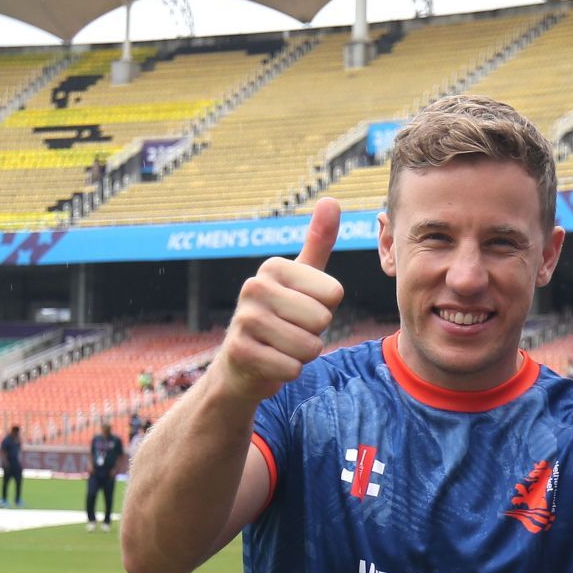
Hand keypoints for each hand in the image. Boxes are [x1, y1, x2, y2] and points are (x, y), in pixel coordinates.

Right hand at [213, 197, 344, 404]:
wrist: (241, 365)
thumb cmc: (280, 318)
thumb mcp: (300, 278)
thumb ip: (318, 241)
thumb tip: (331, 199)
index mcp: (274, 267)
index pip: (333, 293)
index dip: (325, 309)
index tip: (301, 310)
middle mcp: (254, 286)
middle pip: (322, 319)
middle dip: (314, 334)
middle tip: (291, 332)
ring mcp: (244, 319)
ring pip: (308, 346)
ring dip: (302, 355)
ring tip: (281, 347)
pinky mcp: (240, 352)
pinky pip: (291, 368)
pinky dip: (287, 372)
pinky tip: (270, 364)